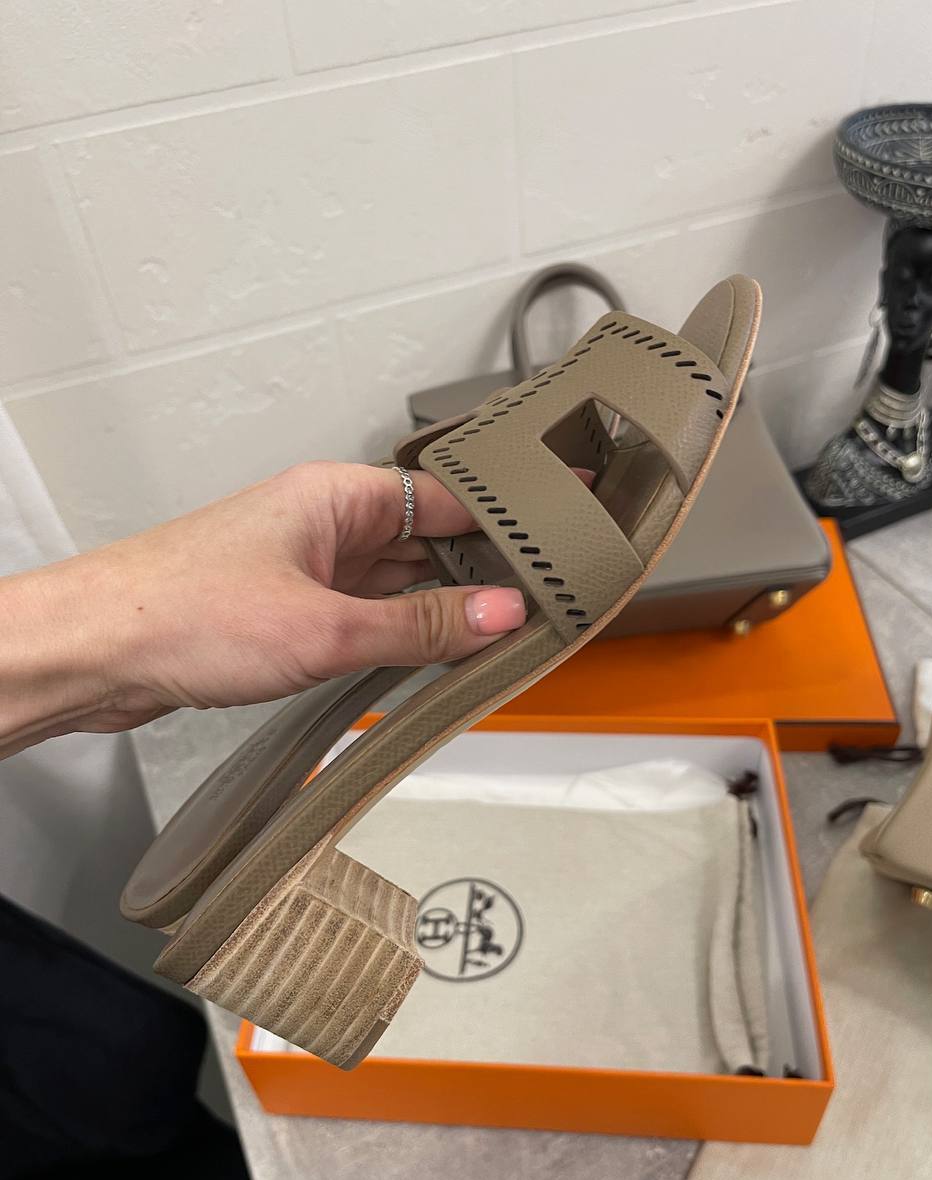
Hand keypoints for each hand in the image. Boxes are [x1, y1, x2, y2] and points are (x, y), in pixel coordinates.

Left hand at [0, 461, 528, 753]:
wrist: (95, 652)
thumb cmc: (182, 612)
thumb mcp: (326, 628)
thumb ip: (420, 625)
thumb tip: (500, 615)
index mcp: (337, 496)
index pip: (448, 497)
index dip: (509, 515)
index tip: (562, 531)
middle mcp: (324, 523)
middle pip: (427, 541)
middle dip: (480, 572)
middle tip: (545, 603)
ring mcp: (304, 567)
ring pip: (395, 582)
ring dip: (437, 609)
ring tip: (500, 638)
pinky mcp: (285, 609)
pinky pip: (362, 614)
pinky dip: (396, 634)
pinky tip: (428, 658)